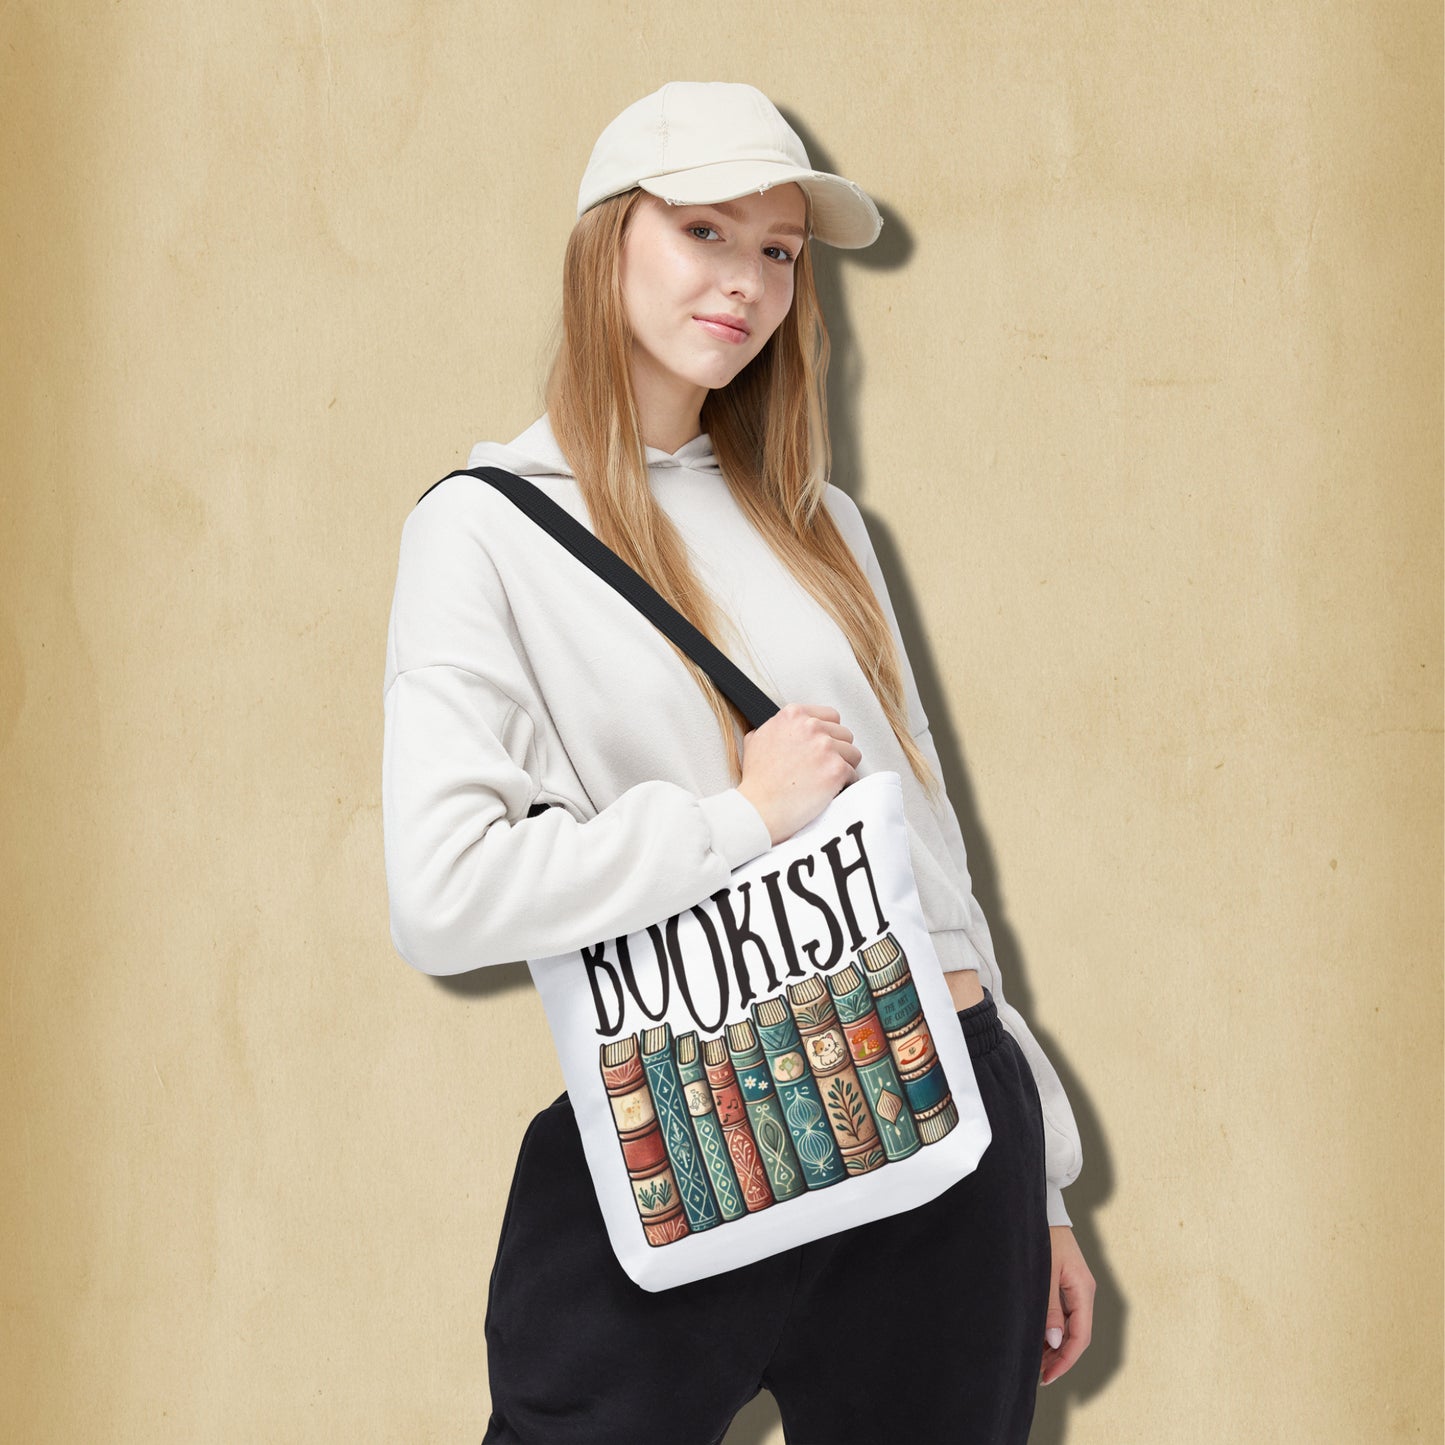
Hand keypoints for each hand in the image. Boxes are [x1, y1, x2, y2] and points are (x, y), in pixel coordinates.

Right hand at [736, 703, 860, 843]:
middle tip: (824, 766)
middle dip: (837, 751)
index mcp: (793, 715)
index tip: (823, 746)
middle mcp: (811, 727)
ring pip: (852, 753)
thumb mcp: (755, 741)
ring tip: (827, 779)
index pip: (830, 716)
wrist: (759, 808)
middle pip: (844, 734)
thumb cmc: (757, 781)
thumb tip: (780, 729)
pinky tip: (830, 791)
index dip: (828, 734)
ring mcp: (825, 747)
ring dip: (843, 766)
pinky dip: (844, 785)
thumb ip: (774, 728)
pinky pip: (853, 774)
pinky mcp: (836, 769)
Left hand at [1040, 1225, 1094, 1385]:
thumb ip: (1050, 1307)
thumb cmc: (1043, 1236)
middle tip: (1039, 1374)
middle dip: (1060, 1357)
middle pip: (1077, 1334)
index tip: (1048, 1376)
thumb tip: (1056, 1341)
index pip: (1080, 1336)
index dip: (1065, 1360)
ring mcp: (1076, 1286)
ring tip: (1037, 1360)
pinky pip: (1065, 1313)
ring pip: (1071, 1325)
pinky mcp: (1067, 1281)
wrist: (1042, 1208)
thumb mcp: (1044, 1272)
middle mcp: (1083, 1290)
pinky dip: (1053, 1328)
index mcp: (1083, 1289)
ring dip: (1056, 1345)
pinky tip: (1040, 1337)